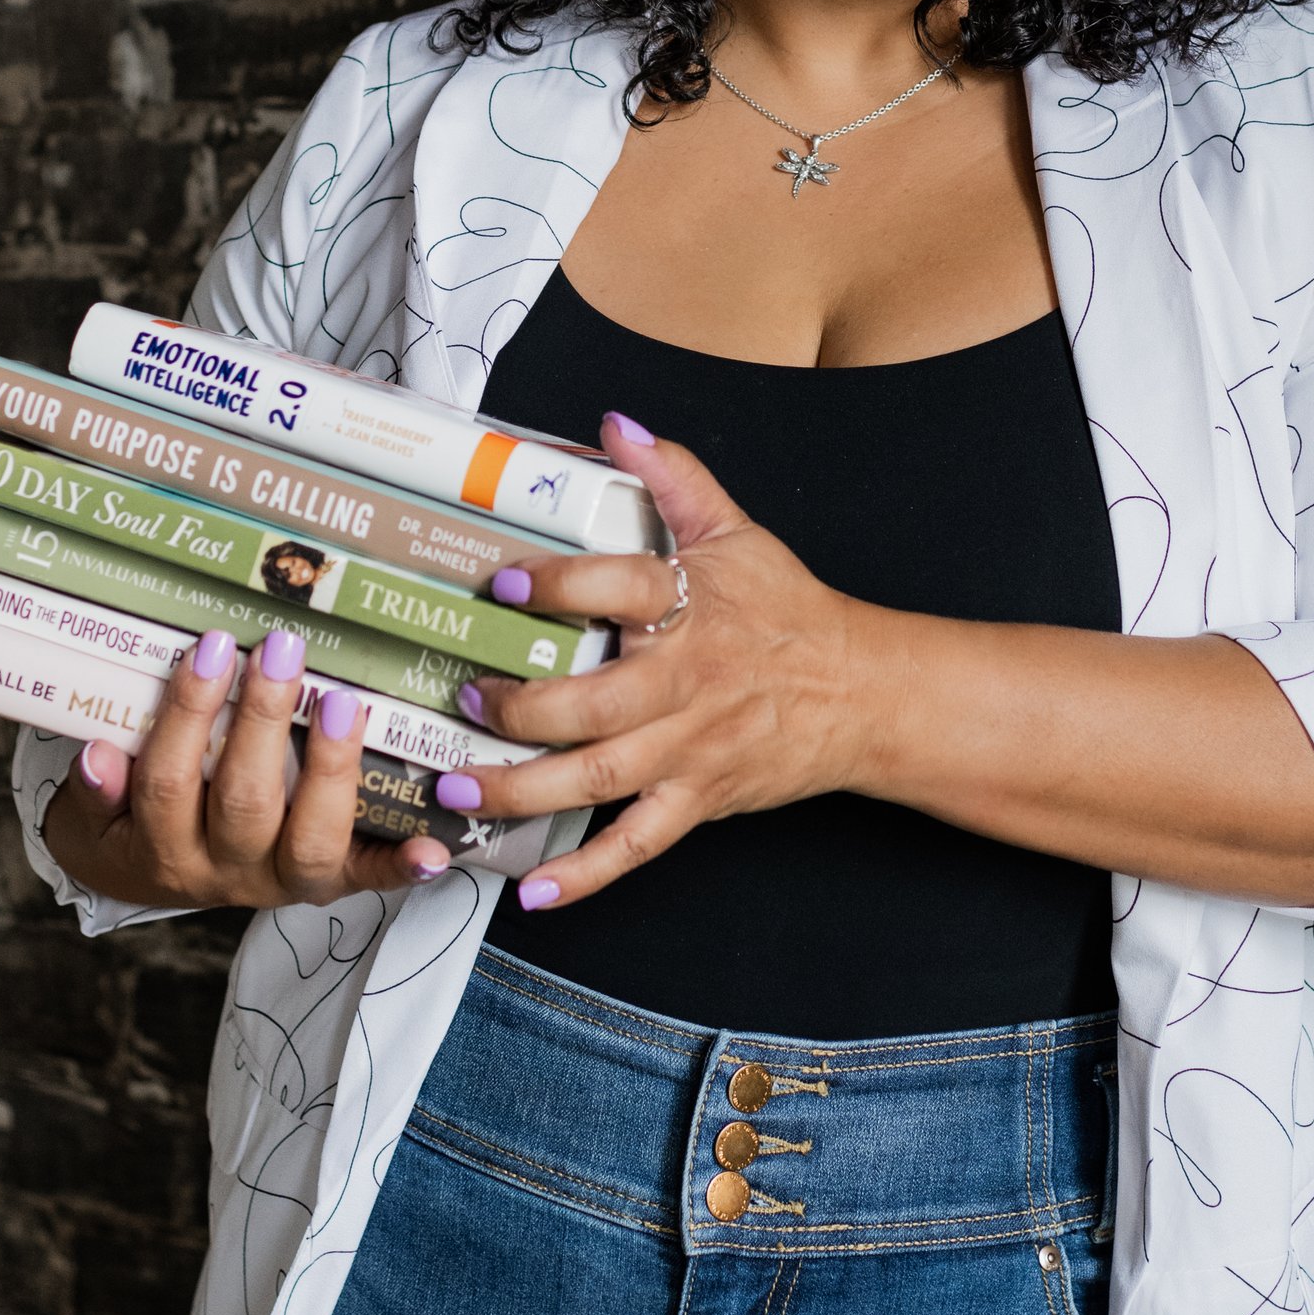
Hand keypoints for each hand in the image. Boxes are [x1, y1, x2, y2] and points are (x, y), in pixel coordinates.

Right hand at [40, 624, 450, 908]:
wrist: (154, 881)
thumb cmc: (132, 821)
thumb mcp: (96, 816)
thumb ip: (97, 792)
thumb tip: (95, 755)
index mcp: (163, 849)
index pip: (169, 781)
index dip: (188, 714)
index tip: (211, 646)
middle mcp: (226, 871)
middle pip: (245, 803)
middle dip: (264, 721)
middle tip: (281, 649)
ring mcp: (283, 882)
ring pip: (310, 841)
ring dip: (331, 770)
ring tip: (344, 700)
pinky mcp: (332, 885)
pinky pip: (368, 881)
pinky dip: (401, 868)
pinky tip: (434, 848)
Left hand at [446, 412, 886, 907]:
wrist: (859, 691)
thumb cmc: (789, 609)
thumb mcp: (735, 531)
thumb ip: (673, 477)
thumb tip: (617, 424)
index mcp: (691, 609)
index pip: (620, 590)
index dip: (560, 587)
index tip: (506, 581)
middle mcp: (684, 685)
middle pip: (590, 706)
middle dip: (515, 712)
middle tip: (462, 701)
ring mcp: (688, 750)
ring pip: (595, 780)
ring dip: (518, 791)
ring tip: (454, 791)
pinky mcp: (697, 800)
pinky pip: (636, 846)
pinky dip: (586, 875)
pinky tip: (533, 890)